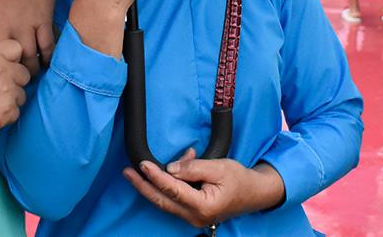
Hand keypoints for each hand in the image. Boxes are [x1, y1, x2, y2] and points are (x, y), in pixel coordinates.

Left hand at [0, 0, 65, 73]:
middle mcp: (5, 20)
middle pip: (0, 55)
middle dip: (1, 70)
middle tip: (4, 80)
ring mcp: (26, 21)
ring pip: (26, 55)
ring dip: (27, 69)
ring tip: (26, 75)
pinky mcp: (44, 20)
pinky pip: (46, 45)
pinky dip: (47, 58)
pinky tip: (45, 63)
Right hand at [0, 38, 30, 137]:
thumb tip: (3, 58)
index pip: (17, 48)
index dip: (13, 58)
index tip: (8, 65)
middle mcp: (2, 71)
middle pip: (24, 73)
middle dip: (15, 81)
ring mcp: (7, 91)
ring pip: (22, 94)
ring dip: (11, 99)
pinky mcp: (8, 111)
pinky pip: (16, 111)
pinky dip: (7, 115)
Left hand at [122, 149, 284, 228]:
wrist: (255, 193)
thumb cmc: (239, 179)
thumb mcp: (218, 167)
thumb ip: (193, 168)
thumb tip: (170, 168)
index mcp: (203, 206)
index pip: (172, 190)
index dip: (156, 176)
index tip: (143, 164)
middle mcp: (195, 217)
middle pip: (162, 201)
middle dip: (143, 186)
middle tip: (127, 173)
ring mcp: (194, 218)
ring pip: (166, 202)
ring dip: (152, 186)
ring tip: (138, 172)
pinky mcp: (193, 214)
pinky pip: (174, 201)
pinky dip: (167, 187)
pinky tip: (163, 173)